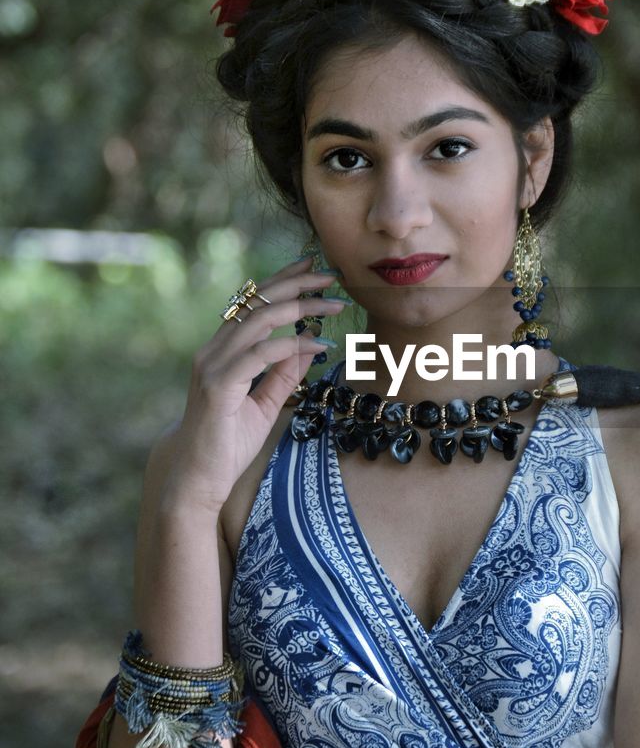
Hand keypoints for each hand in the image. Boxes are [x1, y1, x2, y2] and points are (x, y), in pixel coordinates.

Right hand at [165, 255, 346, 513]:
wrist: (198, 479)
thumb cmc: (227, 443)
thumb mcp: (265, 404)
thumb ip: (285, 374)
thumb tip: (312, 345)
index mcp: (222, 351)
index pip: (253, 303)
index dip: (283, 281)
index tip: (313, 268)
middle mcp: (214, 350)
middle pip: (258, 302)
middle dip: (297, 284)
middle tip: (332, 275)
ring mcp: (213, 365)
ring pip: (260, 320)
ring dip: (301, 308)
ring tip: (334, 304)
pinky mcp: (219, 385)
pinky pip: (261, 355)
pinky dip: (292, 345)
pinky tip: (317, 343)